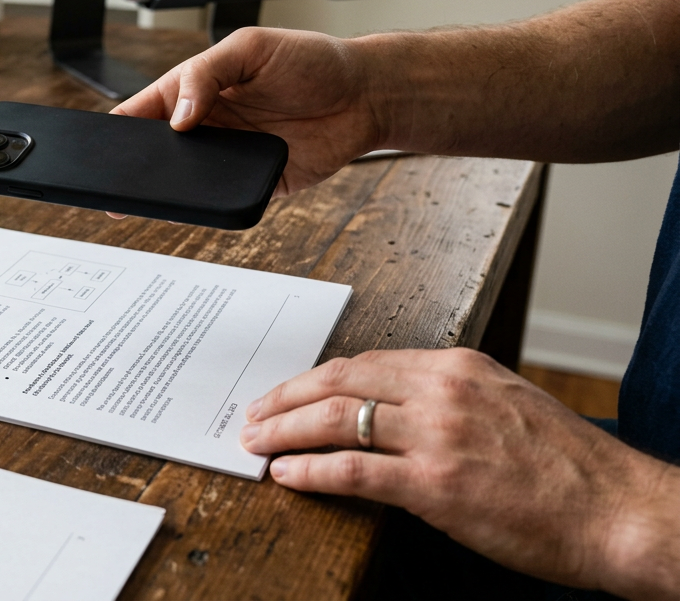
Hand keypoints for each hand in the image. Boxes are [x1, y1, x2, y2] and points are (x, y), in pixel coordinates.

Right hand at [112, 27, 386, 196]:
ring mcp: (229, 155)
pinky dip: (206, 205)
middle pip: (157, 150)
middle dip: (135, 165)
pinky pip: (222, 199)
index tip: (102, 143)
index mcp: (196, 87)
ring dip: (168, 188)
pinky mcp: (254, 182)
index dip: (120, 126)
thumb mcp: (251, 47)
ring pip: (185, 181)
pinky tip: (195, 205)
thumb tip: (178, 117)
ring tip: (147, 197)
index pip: (145, 109)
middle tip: (117, 178)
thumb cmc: (313, 61)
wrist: (366, 95)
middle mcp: (208, 123)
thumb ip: (206, 74)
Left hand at [239, 347, 679, 597]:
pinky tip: (286, 475)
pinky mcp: (434, 484)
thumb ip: (449, 399)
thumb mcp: (506, 406)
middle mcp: (442, 390)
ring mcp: (437, 435)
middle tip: (253, 413)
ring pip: (335, 420)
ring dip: (283, 431)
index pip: (366, 362)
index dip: (316, 379)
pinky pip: (351, 471)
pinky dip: (309, 471)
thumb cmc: (570, 469)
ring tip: (255, 443)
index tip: (288, 391)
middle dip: (285, 398)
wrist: (620, 511)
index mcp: (458, 367)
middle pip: (338, 381)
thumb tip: (395, 409)